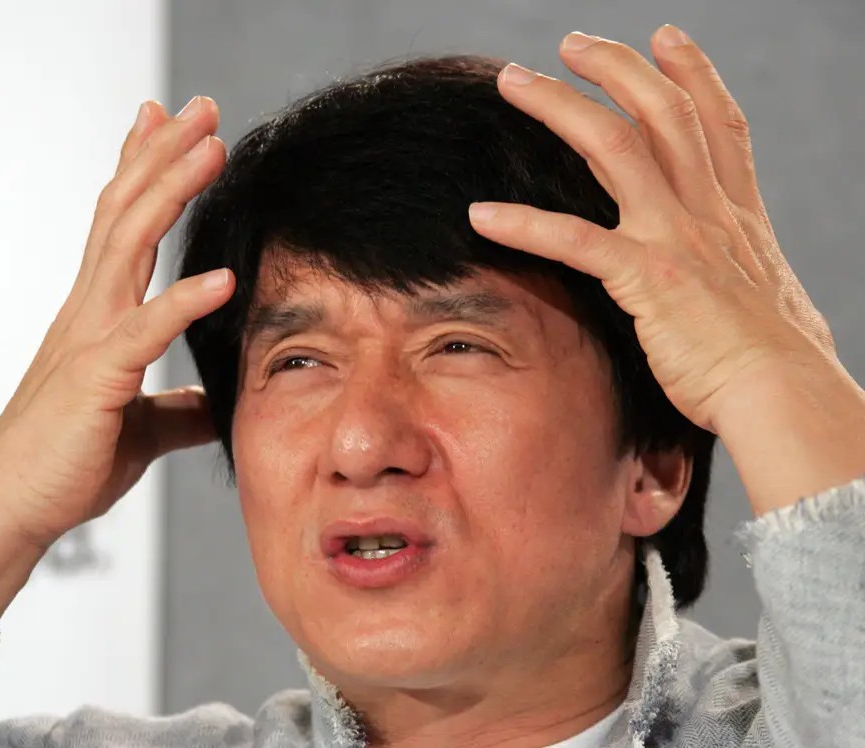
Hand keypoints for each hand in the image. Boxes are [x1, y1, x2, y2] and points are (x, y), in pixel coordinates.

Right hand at [0, 97, 232, 548]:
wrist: (16, 506)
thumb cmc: (70, 460)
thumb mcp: (141, 426)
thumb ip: (178, 406)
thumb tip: (217, 404)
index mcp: (100, 314)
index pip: (122, 224)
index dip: (144, 169)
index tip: (169, 125)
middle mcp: (91, 310)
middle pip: (126, 211)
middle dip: (163, 153)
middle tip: (201, 107)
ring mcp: (89, 337)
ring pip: (128, 244)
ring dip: (170, 190)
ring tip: (212, 147)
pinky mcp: (95, 378)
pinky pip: (143, 331)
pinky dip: (183, 302)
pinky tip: (223, 279)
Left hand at [468, 25, 837, 434]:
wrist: (784, 396)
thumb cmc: (780, 365)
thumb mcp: (775, 304)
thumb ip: (753, 284)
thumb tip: (767, 301)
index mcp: (739, 217)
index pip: (717, 126)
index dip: (693, 74)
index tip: (665, 39)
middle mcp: (709, 213)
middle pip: (662, 113)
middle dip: (616, 67)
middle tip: (571, 42)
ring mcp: (678, 239)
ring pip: (614, 146)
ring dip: (559, 106)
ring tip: (513, 80)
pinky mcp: (647, 278)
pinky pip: (574, 239)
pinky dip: (523, 224)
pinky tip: (481, 214)